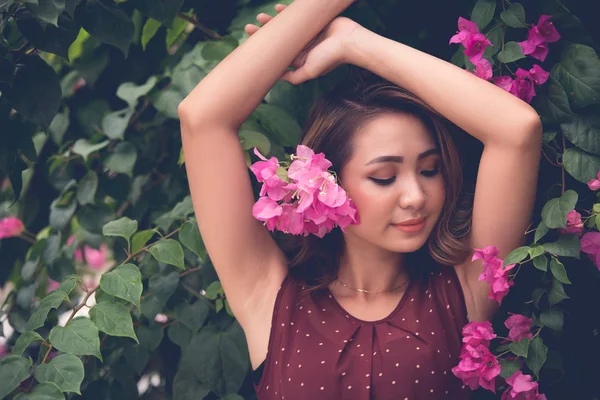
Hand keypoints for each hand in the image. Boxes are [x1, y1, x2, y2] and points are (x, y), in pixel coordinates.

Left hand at [244, 3, 361, 84]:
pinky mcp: (313, 22)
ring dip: (272, 21)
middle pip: (278, 40)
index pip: (276, 54)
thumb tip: (277, 79)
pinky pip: (297, 15)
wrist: (350, 41)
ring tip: (259, 16)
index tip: (249, 44)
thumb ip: (295, 77)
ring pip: (285, 27)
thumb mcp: (310, 71)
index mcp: (298, 58)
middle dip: (262, 33)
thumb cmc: (331, 57)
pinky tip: (277, 8)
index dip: (262, 49)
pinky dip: (287, 11)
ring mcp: (306, 34)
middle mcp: (301, 46)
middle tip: (247, 28)